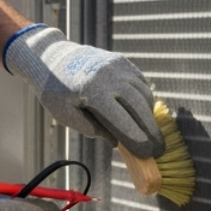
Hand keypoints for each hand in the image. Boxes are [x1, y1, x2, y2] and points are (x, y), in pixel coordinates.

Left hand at [4, 25, 164, 157]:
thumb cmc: (55, 90)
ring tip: (150, 133)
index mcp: (92, 92)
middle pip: (139, 107)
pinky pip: (140, 82)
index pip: (122, 120)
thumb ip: (89, 129)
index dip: (137, 139)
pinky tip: (143, 112)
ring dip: (149, 115)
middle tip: (158, 149)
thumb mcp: (64, 114)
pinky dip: (145, 99)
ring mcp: (118, 66)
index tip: (147, 153)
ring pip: (143, 94)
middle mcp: (109, 77)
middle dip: (151, 130)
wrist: (51, 57)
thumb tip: (116, 142)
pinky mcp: (122, 61)